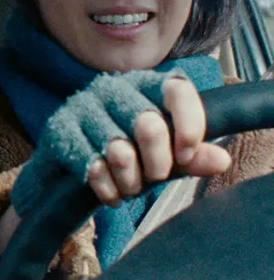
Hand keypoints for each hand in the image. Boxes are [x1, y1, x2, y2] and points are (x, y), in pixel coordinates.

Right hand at [11, 69, 232, 217]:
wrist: (65, 172)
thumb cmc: (121, 157)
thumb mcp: (162, 156)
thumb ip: (190, 157)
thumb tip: (220, 160)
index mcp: (144, 84)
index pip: (177, 90)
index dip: (189, 123)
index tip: (187, 154)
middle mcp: (112, 87)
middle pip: (149, 123)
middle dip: (158, 163)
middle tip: (154, 177)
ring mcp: (82, 105)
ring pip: (119, 150)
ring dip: (130, 180)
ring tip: (130, 188)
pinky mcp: (58, 128)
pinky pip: (92, 166)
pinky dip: (107, 189)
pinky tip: (110, 194)